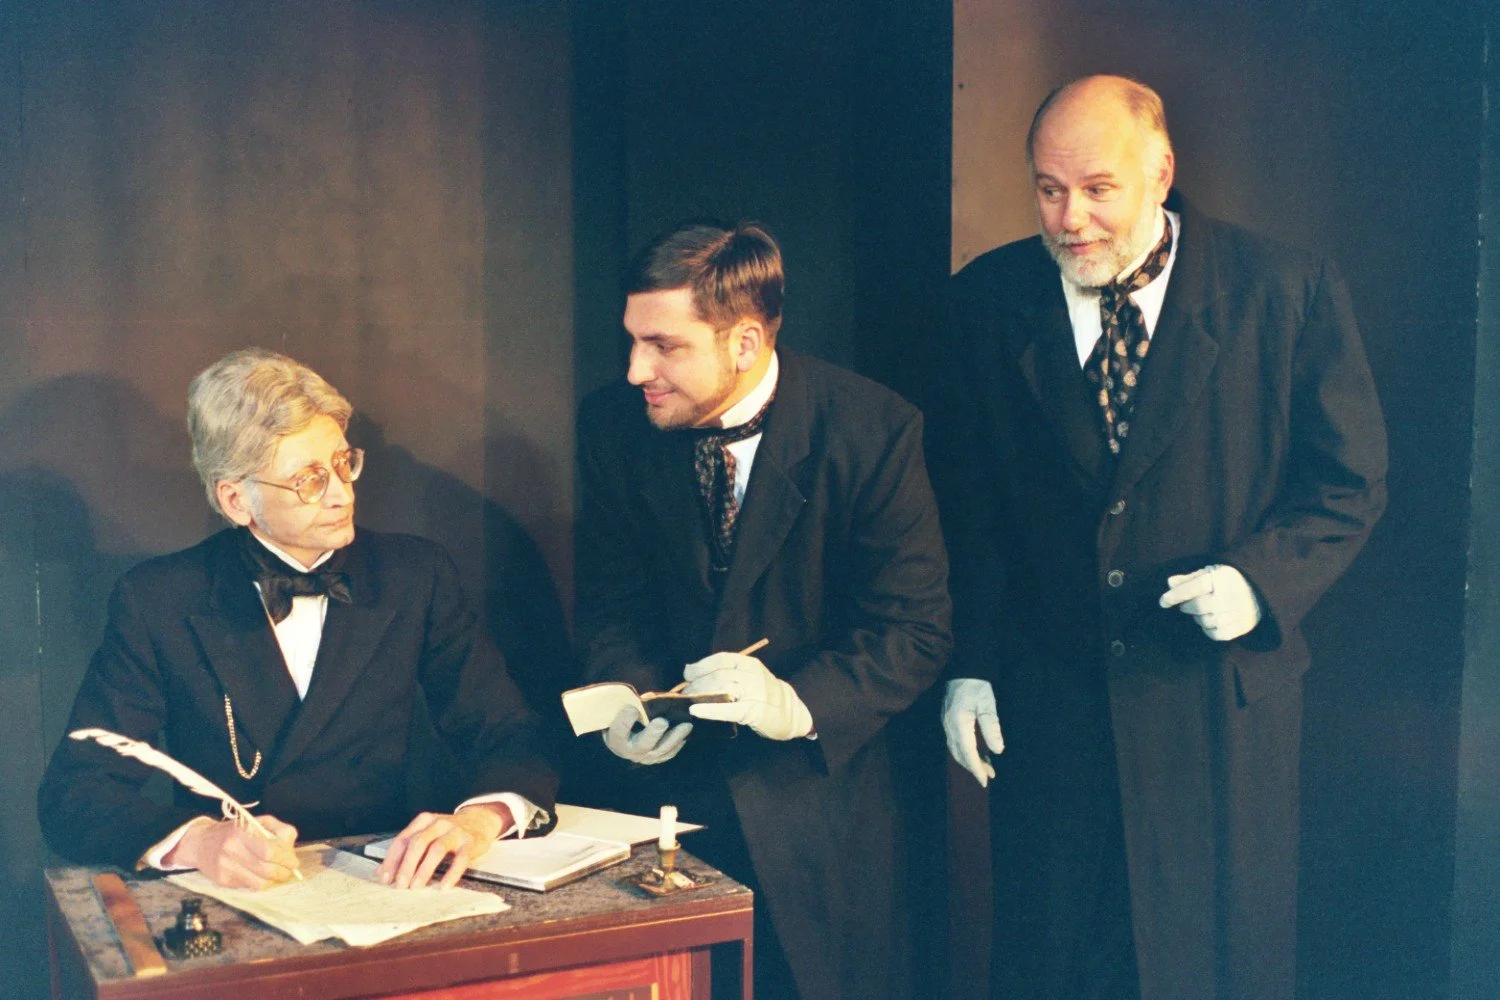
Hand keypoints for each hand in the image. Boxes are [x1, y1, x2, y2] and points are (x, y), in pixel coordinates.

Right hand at [166, 814, 300, 889]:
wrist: (201, 843)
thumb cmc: (235, 831)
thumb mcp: (258, 822)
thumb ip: (279, 830)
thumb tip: (291, 848)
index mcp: (242, 833)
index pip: (270, 851)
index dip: (286, 858)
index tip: (294, 862)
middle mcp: (231, 851)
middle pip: (266, 870)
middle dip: (283, 872)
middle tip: (289, 871)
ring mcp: (225, 868)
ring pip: (259, 883)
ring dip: (273, 881)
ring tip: (277, 874)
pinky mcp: (222, 881)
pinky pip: (249, 886)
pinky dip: (259, 882)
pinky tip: (259, 875)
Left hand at [378, 803, 513, 889]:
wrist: (480, 821)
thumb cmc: (447, 833)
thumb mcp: (427, 834)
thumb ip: (408, 849)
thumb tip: (383, 872)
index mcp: (424, 821)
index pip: (403, 839)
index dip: (392, 860)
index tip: (386, 878)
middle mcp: (438, 824)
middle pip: (418, 843)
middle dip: (406, 866)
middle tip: (400, 885)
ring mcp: (455, 832)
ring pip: (437, 849)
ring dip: (424, 870)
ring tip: (416, 887)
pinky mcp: (471, 842)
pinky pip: (460, 859)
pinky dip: (451, 874)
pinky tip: (443, 886)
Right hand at [602, 707, 691, 764]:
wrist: (625, 733)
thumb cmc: (622, 716)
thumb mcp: (620, 711)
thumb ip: (628, 706)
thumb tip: (643, 700)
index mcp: (616, 739)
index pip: (619, 732)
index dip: (625, 721)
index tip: (632, 708)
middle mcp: (629, 752)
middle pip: (642, 745)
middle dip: (653, 733)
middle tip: (663, 721)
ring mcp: (644, 757)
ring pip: (661, 750)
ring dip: (675, 737)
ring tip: (687, 725)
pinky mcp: (657, 758)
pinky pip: (669, 753)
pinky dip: (679, 743)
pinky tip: (687, 732)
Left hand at [682, 652, 812, 740]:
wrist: (792, 713)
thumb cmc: (765, 695)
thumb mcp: (752, 677)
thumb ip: (730, 674)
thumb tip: (695, 673)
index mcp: (750, 664)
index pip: (721, 659)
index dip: (701, 666)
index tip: (688, 673)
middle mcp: (753, 675)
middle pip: (718, 675)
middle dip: (697, 683)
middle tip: (685, 692)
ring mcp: (755, 693)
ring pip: (722, 689)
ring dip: (700, 695)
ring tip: (689, 701)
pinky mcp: (755, 712)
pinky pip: (729, 709)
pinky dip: (710, 710)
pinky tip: (695, 712)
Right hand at [942, 679, 1003, 787]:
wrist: (962, 668)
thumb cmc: (977, 685)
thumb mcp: (987, 705)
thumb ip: (992, 728)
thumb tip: (998, 751)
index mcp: (958, 724)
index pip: (967, 753)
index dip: (976, 769)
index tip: (985, 781)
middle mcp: (949, 727)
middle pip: (960, 754)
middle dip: (974, 767)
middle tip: (990, 776)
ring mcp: (947, 724)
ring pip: (957, 749)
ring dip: (970, 760)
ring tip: (987, 766)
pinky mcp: (949, 721)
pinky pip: (956, 742)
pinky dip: (967, 751)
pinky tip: (979, 752)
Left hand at [1160, 564, 1261, 640]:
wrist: (1262, 589)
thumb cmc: (1230, 580)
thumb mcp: (1211, 573)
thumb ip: (1189, 579)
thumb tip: (1169, 583)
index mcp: (1223, 577)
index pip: (1195, 586)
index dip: (1176, 595)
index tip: (1162, 602)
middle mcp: (1233, 595)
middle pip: (1199, 606)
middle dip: (1187, 606)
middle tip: (1184, 605)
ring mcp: (1240, 612)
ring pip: (1207, 621)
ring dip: (1198, 618)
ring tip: (1200, 611)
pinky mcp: (1244, 626)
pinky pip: (1218, 634)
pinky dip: (1208, 630)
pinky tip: (1209, 621)